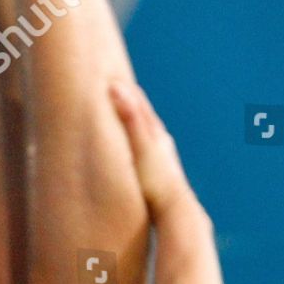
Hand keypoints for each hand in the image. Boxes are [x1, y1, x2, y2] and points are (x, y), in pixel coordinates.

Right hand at [109, 80, 191, 218]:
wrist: (175, 211)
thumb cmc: (155, 179)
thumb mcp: (140, 145)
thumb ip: (129, 117)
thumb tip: (116, 86)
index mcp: (155, 131)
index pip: (138, 101)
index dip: (123, 87)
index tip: (108, 73)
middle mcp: (160, 141)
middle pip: (143, 114)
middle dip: (128, 100)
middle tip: (112, 86)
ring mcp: (161, 157)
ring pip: (145, 133)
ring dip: (132, 122)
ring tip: (120, 116)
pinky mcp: (158, 173)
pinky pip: (144, 151)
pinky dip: (135, 142)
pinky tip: (133, 151)